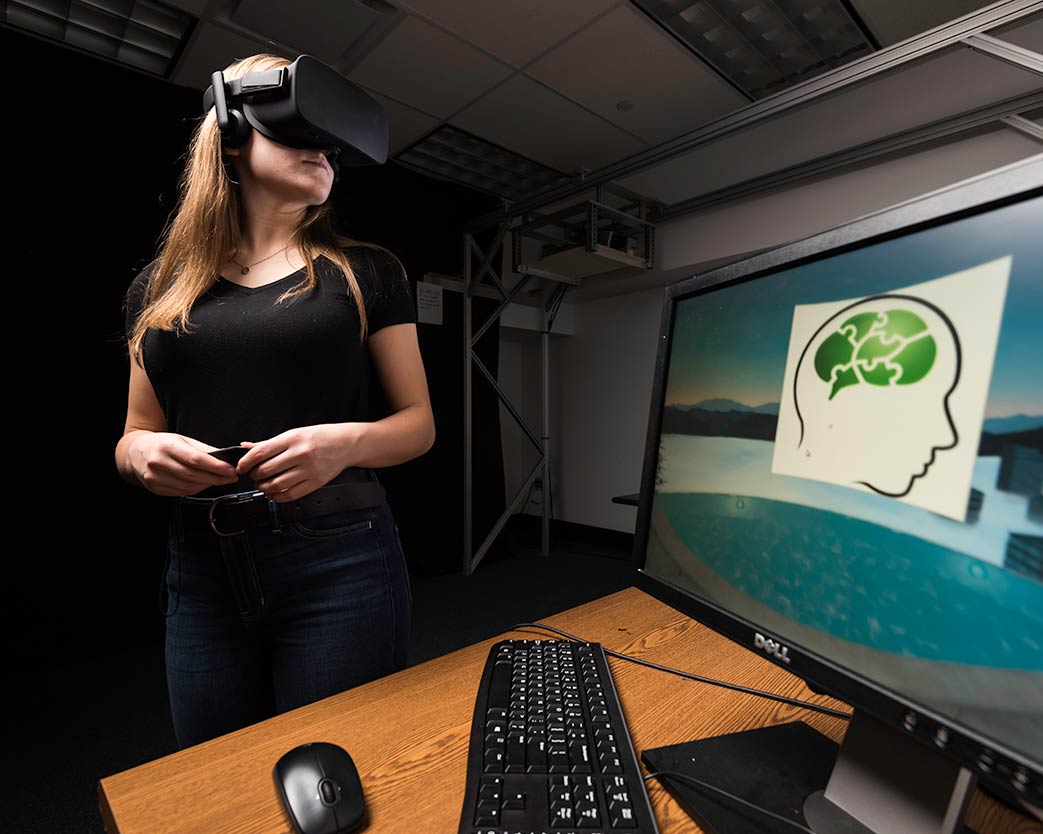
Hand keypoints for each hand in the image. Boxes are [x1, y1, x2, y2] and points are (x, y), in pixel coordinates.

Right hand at [129, 433, 239, 495]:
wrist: (136, 452)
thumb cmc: (162, 444)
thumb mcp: (182, 440)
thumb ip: (203, 449)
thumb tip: (225, 458)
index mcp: (167, 446)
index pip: (196, 460)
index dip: (216, 467)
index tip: (231, 470)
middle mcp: (158, 462)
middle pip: (193, 475)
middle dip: (216, 478)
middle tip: (231, 477)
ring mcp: (154, 477)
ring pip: (188, 486)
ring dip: (207, 485)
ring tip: (219, 480)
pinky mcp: (154, 488)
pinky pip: (180, 492)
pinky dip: (195, 490)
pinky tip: (203, 484)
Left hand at [235, 424, 358, 501]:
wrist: (346, 444)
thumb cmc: (321, 437)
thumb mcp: (295, 433)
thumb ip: (270, 443)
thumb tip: (247, 447)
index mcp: (293, 439)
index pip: (261, 452)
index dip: (246, 462)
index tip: (241, 467)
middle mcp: (301, 454)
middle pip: (266, 470)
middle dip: (254, 475)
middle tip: (253, 474)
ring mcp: (309, 470)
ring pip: (276, 485)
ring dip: (263, 487)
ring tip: (263, 483)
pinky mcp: (315, 483)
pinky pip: (290, 494)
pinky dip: (277, 496)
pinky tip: (274, 492)